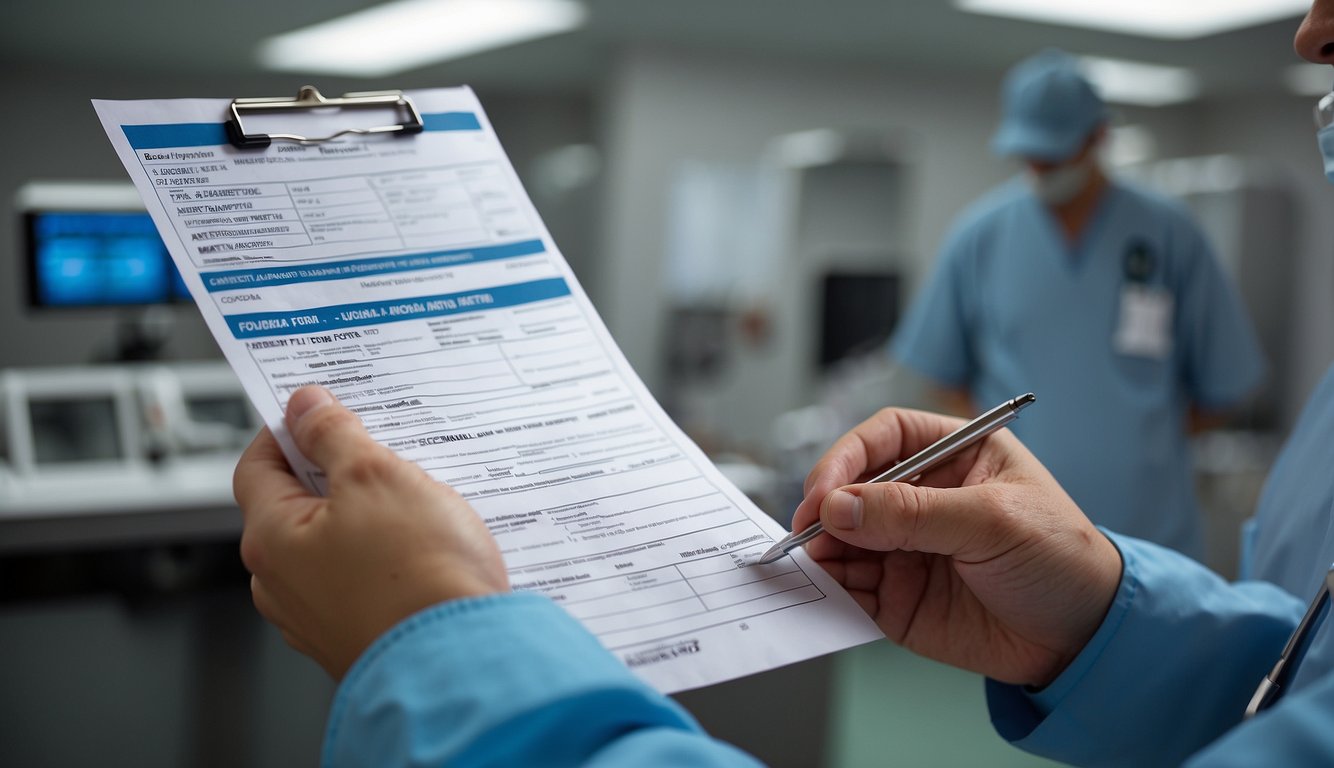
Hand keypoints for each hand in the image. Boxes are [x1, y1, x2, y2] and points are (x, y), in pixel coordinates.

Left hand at [234, 386, 508, 678]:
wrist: (462, 661)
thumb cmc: (418, 574)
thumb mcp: (375, 475)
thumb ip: (334, 435)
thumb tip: (305, 406)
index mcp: (271, 540)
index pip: (256, 466)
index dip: (287, 431)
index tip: (319, 411)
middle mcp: (282, 586)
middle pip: (296, 508)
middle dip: (335, 475)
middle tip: (380, 454)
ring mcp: (318, 620)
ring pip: (333, 547)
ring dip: (365, 520)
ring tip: (415, 505)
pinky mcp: (357, 639)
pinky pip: (361, 583)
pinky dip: (384, 560)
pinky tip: (424, 550)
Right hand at [793, 407, 1121, 686]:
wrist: (1085, 638)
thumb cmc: (1061, 558)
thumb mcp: (993, 522)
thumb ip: (914, 514)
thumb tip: (841, 506)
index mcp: (952, 455)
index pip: (884, 438)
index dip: (847, 457)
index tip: (826, 489)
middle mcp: (921, 496)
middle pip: (851, 488)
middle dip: (826, 508)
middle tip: (810, 532)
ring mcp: (905, 547)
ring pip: (842, 539)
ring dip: (822, 551)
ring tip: (816, 566)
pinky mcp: (897, 595)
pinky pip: (851, 588)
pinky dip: (831, 589)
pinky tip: (828, 592)